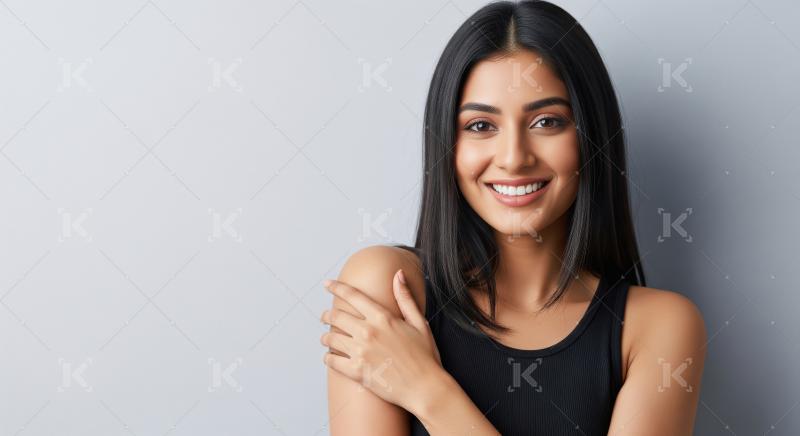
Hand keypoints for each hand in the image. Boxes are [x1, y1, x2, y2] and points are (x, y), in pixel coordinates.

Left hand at [320, 268, 442, 412]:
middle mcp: (368, 332)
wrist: (425, 388)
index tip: (327, 284)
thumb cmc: (425, 356)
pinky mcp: (356, 372)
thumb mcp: (419, 323)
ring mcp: (361, 352)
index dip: (336, 287)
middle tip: (324, 316)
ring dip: (325, 336)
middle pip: (336, 316)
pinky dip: (328, 357)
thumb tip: (398, 274)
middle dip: (327, 314)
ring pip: (330, 338)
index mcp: (382, 317)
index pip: (353, 296)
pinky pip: (331, 360)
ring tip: (326, 337)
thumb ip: (405, 298)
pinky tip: (330, 356)